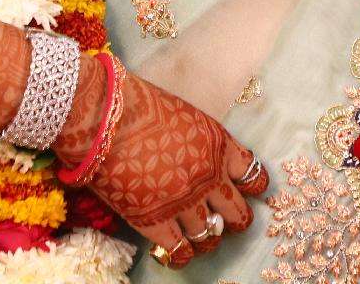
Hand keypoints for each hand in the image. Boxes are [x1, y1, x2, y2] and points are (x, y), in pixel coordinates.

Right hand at [57, 62, 268, 267]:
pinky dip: (182, 255)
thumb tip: (192, 153)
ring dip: (208, 238)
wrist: (106, 118)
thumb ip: (196, 140)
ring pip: (209, 234)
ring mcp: (185, 202)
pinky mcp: (156, 221)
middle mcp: (209, 177)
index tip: (251, 192)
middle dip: (235, 219)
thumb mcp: (183, 114)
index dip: (253, 186)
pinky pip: (179, 249)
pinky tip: (178, 254)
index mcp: (218, 145)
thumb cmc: (137, 105)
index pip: (251, 174)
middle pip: (237, 211)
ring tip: (202, 239)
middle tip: (228, 222)